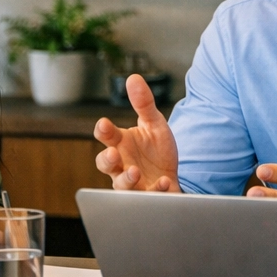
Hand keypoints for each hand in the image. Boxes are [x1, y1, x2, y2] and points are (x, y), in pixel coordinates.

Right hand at [94, 74, 179, 191]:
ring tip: (135, 172)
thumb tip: (133, 78)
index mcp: (121, 143)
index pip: (105, 135)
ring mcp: (134, 184)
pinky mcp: (149, 197)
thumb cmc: (156, 150)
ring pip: (121, 186)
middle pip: (105, 164)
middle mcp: (122, 164)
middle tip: (113, 154)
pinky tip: (163, 182)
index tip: (104, 124)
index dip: (103, 130)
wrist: (172, 176)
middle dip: (106, 160)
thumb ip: (144, 104)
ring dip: (127, 180)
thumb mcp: (154, 124)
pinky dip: (156, 190)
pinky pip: (148, 197)